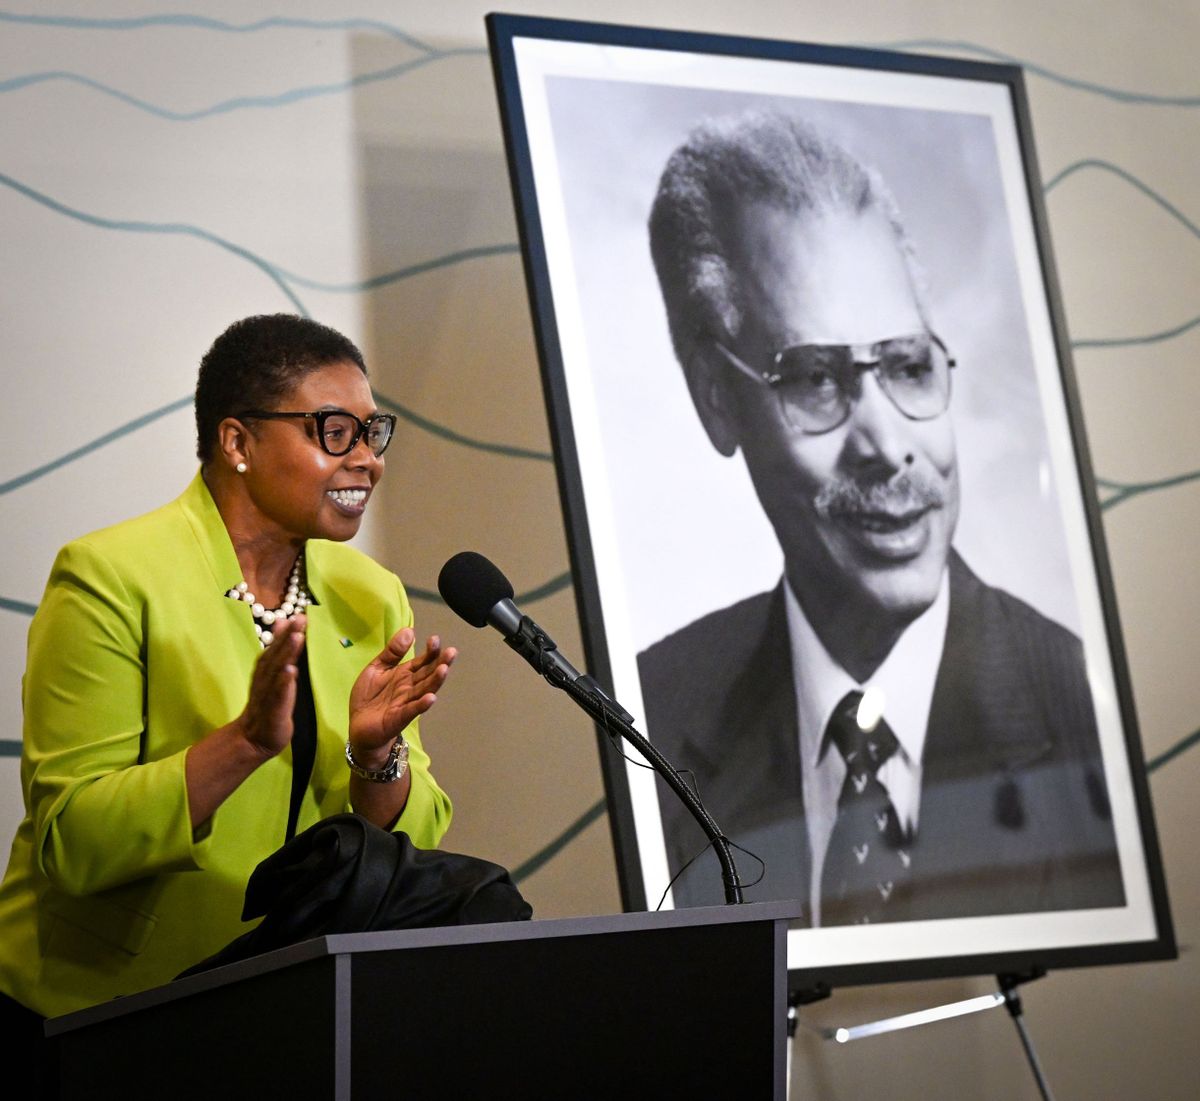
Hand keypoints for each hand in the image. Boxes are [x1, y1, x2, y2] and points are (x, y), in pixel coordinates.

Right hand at [235, 615, 306, 760]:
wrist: (254, 738)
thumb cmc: (268, 703)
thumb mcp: (273, 674)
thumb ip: (278, 649)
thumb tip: (282, 621)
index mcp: (266, 670)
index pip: (276, 647)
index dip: (286, 631)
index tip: (299, 615)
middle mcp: (264, 678)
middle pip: (276, 654)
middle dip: (288, 636)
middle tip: (300, 619)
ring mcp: (267, 693)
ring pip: (276, 671)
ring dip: (286, 653)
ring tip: (297, 637)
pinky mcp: (273, 710)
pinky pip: (277, 694)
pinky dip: (284, 682)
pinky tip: (291, 671)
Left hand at [349, 628, 455, 766]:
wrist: (358, 726)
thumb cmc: (369, 698)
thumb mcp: (377, 668)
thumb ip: (392, 652)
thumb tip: (409, 630)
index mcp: (405, 674)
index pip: (423, 661)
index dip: (430, 651)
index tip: (435, 639)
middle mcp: (410, 687)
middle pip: (428, 674)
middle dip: (440, 663)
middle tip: (452, 652)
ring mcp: (406, 702)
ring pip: (424, 690)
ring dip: (435, 681)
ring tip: (444, 669)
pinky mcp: (399, 717)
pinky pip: (412, 710)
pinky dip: (422, 704)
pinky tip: (431, 698)